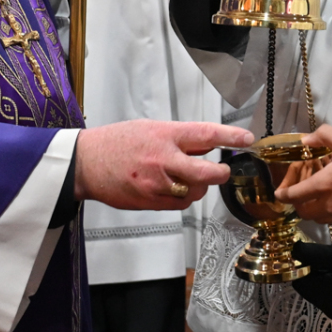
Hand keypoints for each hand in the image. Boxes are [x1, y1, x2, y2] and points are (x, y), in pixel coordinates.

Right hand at [76, 120, 253, 210]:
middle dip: (220, 173)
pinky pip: (179, 204)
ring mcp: (156, 184)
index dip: (231, 137)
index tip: (246, 139)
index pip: (206, 134)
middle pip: (206, 173)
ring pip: (195, 192)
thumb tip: (208, 142)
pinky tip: (175, 188)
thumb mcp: (151, 128)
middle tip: (223, 170)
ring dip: (199, 186)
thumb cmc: (116, 143)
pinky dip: (184, 197)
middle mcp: (163, 160)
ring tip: (188, 177)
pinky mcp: (150, 201)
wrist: (85, 163)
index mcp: (164, 136)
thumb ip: (181, 137)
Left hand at [276, 126, 331, 221]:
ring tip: (318, 187)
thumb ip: (326, 137)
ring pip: (317, 216)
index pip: (293, 195)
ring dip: (311, 205)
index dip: (282, 192)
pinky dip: (326, 207)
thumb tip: (307, 139)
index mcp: (325, 185)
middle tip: (301, 183)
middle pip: (302, 211)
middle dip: (296, 200)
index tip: (279, 189)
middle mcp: (330, 204)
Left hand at [289, 240, 331, 318]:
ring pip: (315, 281)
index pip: (301, 281)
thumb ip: (316, 254)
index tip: (310, 246)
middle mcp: (329, 308)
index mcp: (329, 302)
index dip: (301, 263)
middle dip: (313, 263)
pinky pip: (324, 284)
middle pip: (307, 282)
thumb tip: (293, 251)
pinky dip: (327, 270)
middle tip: (328, 247)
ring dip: (320, 264)